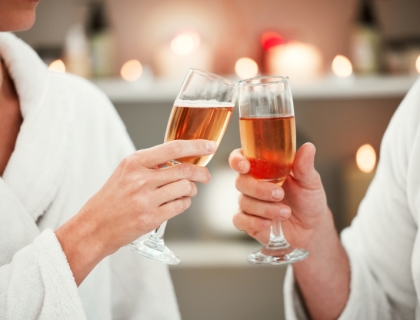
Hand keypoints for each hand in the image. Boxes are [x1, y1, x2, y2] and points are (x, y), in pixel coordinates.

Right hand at [56, 139, 215, 284]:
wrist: (93, 227)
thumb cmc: (111, 199)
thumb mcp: (125, 172)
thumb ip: (150, 164)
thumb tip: (180, 158)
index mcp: (134, 162)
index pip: (173, 148)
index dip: (196, 146)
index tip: (209, 146)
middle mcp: (140, 179)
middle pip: (184, 170)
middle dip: (201, 172)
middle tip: (205, 176)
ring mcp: (146, 199)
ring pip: (185, 188)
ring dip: (192, 190)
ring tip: (187, 192)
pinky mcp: (151, 218)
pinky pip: (180, 206)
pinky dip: (184, 203)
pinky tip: (178, 203)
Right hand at [229, 143, 333, 247]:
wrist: (311, 227)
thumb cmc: (308, 200)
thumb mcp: (309, 182)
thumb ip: (304, 166)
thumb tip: (308, 147)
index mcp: (263, 168)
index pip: (241, 158)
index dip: (237, 160)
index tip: (245, 166)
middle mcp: (253, 183)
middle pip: (241, 181)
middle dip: (259, 189)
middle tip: (279, 194)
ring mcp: (249, 203)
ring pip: (244, 201)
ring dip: (265, 208)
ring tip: (286, 212)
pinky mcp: (248, 221)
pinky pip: (240, 220)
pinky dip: (254, 221)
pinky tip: (268, 223)